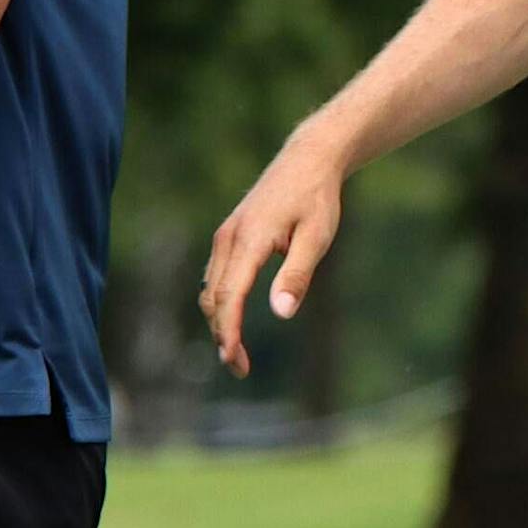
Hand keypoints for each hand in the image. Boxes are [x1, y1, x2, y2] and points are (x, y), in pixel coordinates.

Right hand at [200, 130, 346, 377]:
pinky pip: (215, 274)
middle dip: (222, 335)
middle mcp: (229, 237)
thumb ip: (297, 274)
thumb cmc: (316, 198)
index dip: (229, 331)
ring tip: (236, 352)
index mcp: (249, 240)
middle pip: (213, 297)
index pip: (229, 296)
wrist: (307, 158)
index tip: (233, 360)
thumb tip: (281, 312)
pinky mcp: (229, 233)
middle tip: (240, 368)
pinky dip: (219, 301)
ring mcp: (226, 233)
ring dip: (218, 320)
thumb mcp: (317, 237)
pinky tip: (233, 318)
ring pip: (210, 287)